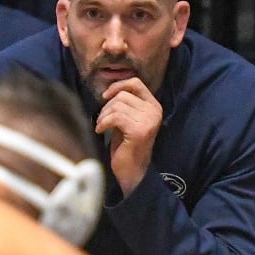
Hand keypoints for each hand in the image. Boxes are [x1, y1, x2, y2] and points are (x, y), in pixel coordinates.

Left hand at [96, 77, 161, 193]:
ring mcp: (149, 121)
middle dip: (106, 106)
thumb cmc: (126, 145)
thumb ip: (124, 104)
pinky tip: (100, 131)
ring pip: (117, 105)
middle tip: (102, 120)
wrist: (132, 171)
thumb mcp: (126, 120)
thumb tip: (108, 90)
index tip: (105, 96)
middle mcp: (154, 111)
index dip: (117, 86)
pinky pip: (115, 117)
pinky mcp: (139, 130)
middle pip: (123, 95)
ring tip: (101, 127)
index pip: (135, 83)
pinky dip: (103, 123)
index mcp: (154, 106)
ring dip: (103, 116)